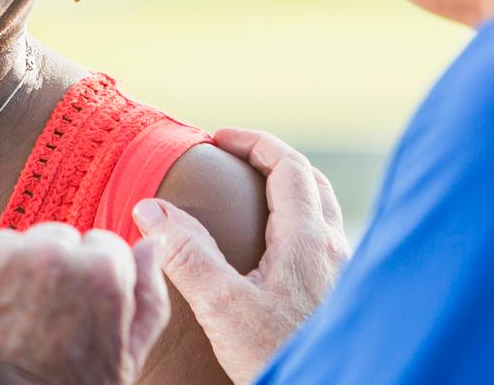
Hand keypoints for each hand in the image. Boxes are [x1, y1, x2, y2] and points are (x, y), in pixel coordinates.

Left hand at [0, 222, 172, 384]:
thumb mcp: (123, 362)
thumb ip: (147, 301)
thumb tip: (149, 250)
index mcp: (101, 273)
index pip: (104, 247)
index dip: (91, 282)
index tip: (77, 310)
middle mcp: (51, 253)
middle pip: (58, 241)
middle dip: (52, 271)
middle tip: (40, 321)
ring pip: (11, 247)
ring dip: (11, 274)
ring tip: (6, 326)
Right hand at [130, 128, 348, 383]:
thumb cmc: (278, 354)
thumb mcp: (222, 306)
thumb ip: (187, 255)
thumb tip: (150, 209)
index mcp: (308, 238)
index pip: (288, 165)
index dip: (253, 143)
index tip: (219, 138)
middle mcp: (335, 248)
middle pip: (311, 181)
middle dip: (272, 160)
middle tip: (234, 158)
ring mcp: (343, 273)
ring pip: (322, 211)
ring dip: (290, 190)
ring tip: (252, 197)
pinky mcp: (340, 297)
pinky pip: (324, 241)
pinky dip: (299, 222)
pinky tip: (276, 251)